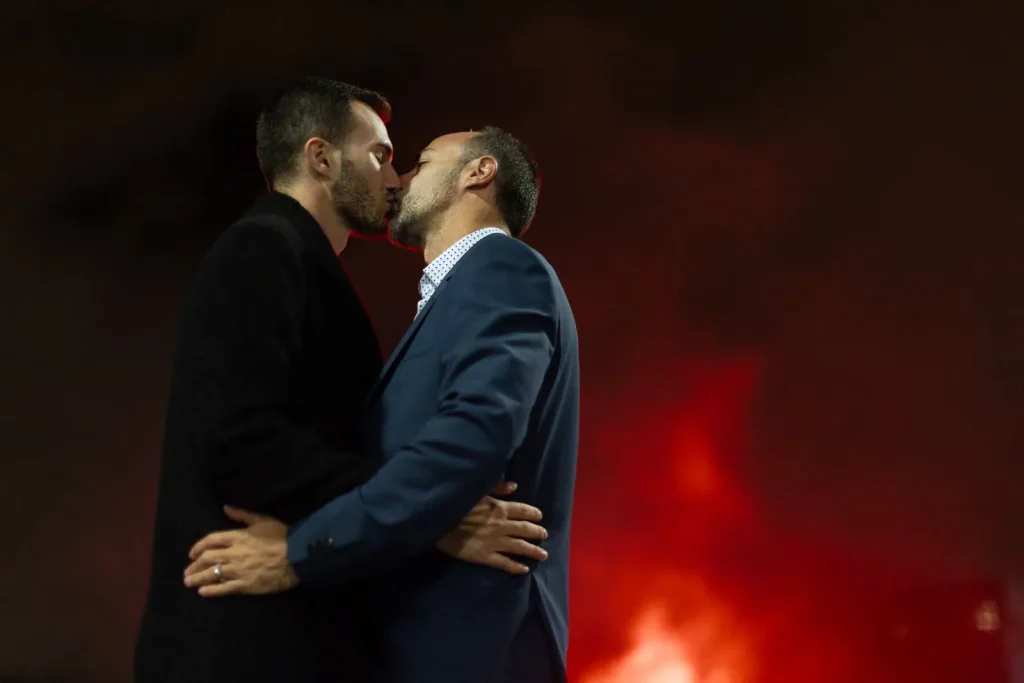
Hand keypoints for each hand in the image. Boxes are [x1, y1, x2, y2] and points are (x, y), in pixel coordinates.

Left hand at [183, 505, 297, 596]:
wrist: (297, 556)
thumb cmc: (282, 536)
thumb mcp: (263, 520)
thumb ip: (242, 515)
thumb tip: (225, 508)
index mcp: (238, 537)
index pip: (211, 540)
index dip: (198, 546)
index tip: (192, 553)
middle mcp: (234, 553)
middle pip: (208, 559)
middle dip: (194, 565)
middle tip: (187, 571)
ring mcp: (238, 570)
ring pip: (212, 574)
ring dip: (198, 578)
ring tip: (189, 582)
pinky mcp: (245, 584)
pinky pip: (224, 588)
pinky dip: (211, 590)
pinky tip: (203, 592)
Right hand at [437, 481, 547, 574]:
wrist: (439, 522)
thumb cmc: (456, 504)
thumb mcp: (477, 491)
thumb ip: (497, 488)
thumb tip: (514, 486)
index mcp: (499, 508)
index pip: (523, 510)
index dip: (534, 513)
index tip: (540, 516)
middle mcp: (502, 525)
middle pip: (525, 529)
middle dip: (537, 532)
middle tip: (544, 535)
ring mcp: (495, 542)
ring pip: (520, 547)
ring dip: (533, 550)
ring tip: (543, 554)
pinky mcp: (485, 556)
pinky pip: (505, 563)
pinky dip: (516, 567)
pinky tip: (525, 569)